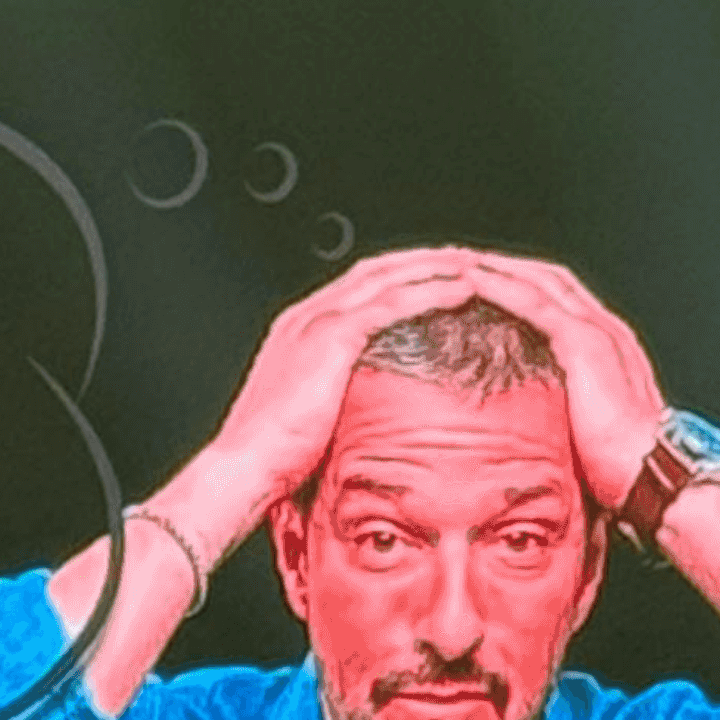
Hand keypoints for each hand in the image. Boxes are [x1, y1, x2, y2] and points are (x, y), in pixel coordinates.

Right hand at [182, 248, 491, 537]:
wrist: (248, 462)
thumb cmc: (277, 449)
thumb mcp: (310, 407)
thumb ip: (336, 389)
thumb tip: (369, 399)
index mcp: (300, 327)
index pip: (358, 284)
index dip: (399, 273)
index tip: (437, 271)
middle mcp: (307, 315)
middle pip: (375, 270)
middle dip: (421, 259)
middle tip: (462, 256)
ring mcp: (318, 322)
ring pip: (388, 278)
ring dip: (434, 267)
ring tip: (472, 263)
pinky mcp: (332, 338)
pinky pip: (393, 304)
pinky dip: (431, 291)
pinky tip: (462, 289)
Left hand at [459, 255, 674, 509]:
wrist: (650, 471)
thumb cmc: (621, 464)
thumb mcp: (589, 427)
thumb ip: (567, 408)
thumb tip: (533, 421)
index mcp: (610, 348)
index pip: (563, 299)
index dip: (525, 285)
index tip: (487, 282)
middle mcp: (607, 330)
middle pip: (551, 279)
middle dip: (508, 266)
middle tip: (465, 260)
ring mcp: (598, 332)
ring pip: (540, 281)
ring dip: (498, 267)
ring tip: (458, 260)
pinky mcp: (584, 343)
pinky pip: (534, 302)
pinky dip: (500, 285)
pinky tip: (471, 279)